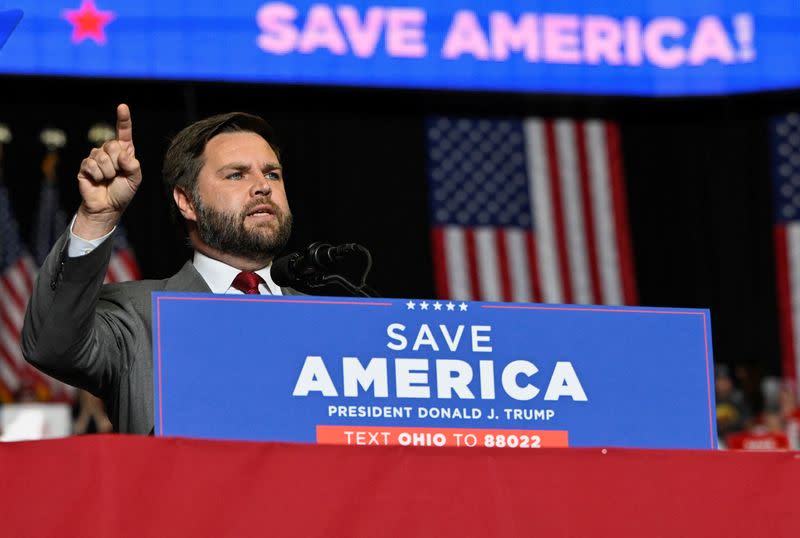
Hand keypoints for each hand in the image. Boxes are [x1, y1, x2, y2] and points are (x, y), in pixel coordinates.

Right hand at [74, 104, 141, 238]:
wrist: (107, 207)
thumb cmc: (123, 192)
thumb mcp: (135, 179)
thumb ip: (133, 165)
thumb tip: (123, 154)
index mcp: (124, 152)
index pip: (123, 132)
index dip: (123, 120)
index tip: (122, 107)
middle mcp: (109, 151)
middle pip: (112, 145)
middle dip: (117, 163)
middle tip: (116, 175)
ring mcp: (95, 157)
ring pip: (101, 156)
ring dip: (107, 172)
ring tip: (108, 179)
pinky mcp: (85, 165)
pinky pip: (91, 164)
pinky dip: (97, 175)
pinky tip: (98, 181)